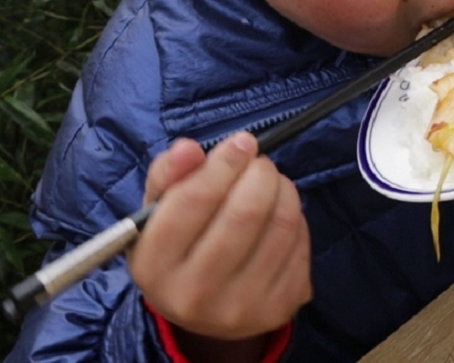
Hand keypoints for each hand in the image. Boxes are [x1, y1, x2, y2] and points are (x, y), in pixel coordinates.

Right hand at [129, 133, 311, 347]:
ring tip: (272, 183)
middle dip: (260, 173)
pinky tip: (280, 216)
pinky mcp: (278, 310)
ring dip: (283, 189)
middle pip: (245, 211)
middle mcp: (193, 294)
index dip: (224, 162)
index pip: (194, 200)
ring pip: (281, 224)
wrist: (204, 309)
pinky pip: (300, 244)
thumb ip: (168, 174)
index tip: (242, 142)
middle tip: (259, 164)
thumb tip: (189, 148)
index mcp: (153, 265)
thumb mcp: (158, 212)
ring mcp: (239, 308)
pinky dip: (296, 218)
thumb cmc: (180, 246)